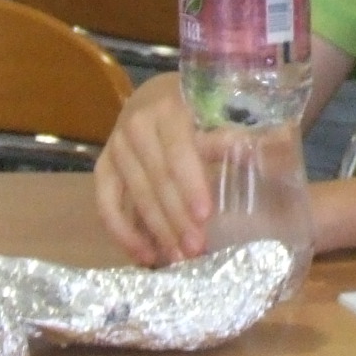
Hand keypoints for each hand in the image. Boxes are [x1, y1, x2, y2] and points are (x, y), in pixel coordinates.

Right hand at [94, 73, 214, 263]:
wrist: (155, 97)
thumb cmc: (197, 110)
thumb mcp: (215, 115)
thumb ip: (228, 136)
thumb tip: (253, 153)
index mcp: (168, 108)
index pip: (178, 151)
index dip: (190, 184)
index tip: (204, 215)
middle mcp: (136, 126)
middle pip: (157, 179)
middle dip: (176, 217)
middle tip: (195, 249)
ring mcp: (115, 147)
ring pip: (135, 195)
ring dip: (156, 230)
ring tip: (177, 257)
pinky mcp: (102, 167)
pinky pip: (106, 204)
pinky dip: (123, 233)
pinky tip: (143, 256)